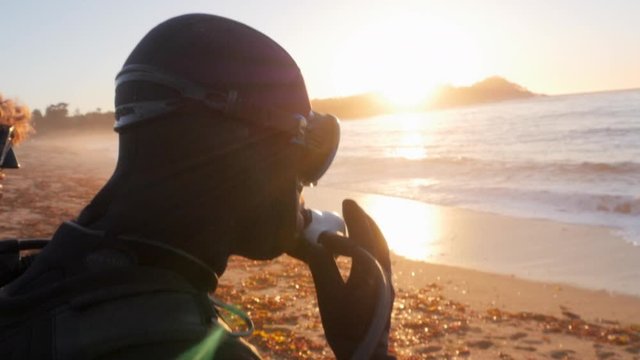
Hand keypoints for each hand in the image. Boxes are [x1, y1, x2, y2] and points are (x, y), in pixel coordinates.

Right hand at [303, 200, 394, 358]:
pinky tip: (359, 249)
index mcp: (373, 272)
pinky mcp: (383, 291)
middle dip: (361, 220)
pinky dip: (369, 246)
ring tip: (356, 218)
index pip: (357, 244)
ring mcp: (386, 282)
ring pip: (379, 248)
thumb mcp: (329, 295)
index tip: (320, 238)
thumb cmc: (347, 326)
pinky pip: (379, 259)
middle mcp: (383, 274)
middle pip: (374, 239)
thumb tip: (312, 245)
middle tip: (348, 203)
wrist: (367, 353)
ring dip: (367, 231)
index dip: (338, 238)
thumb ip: (321, 266)